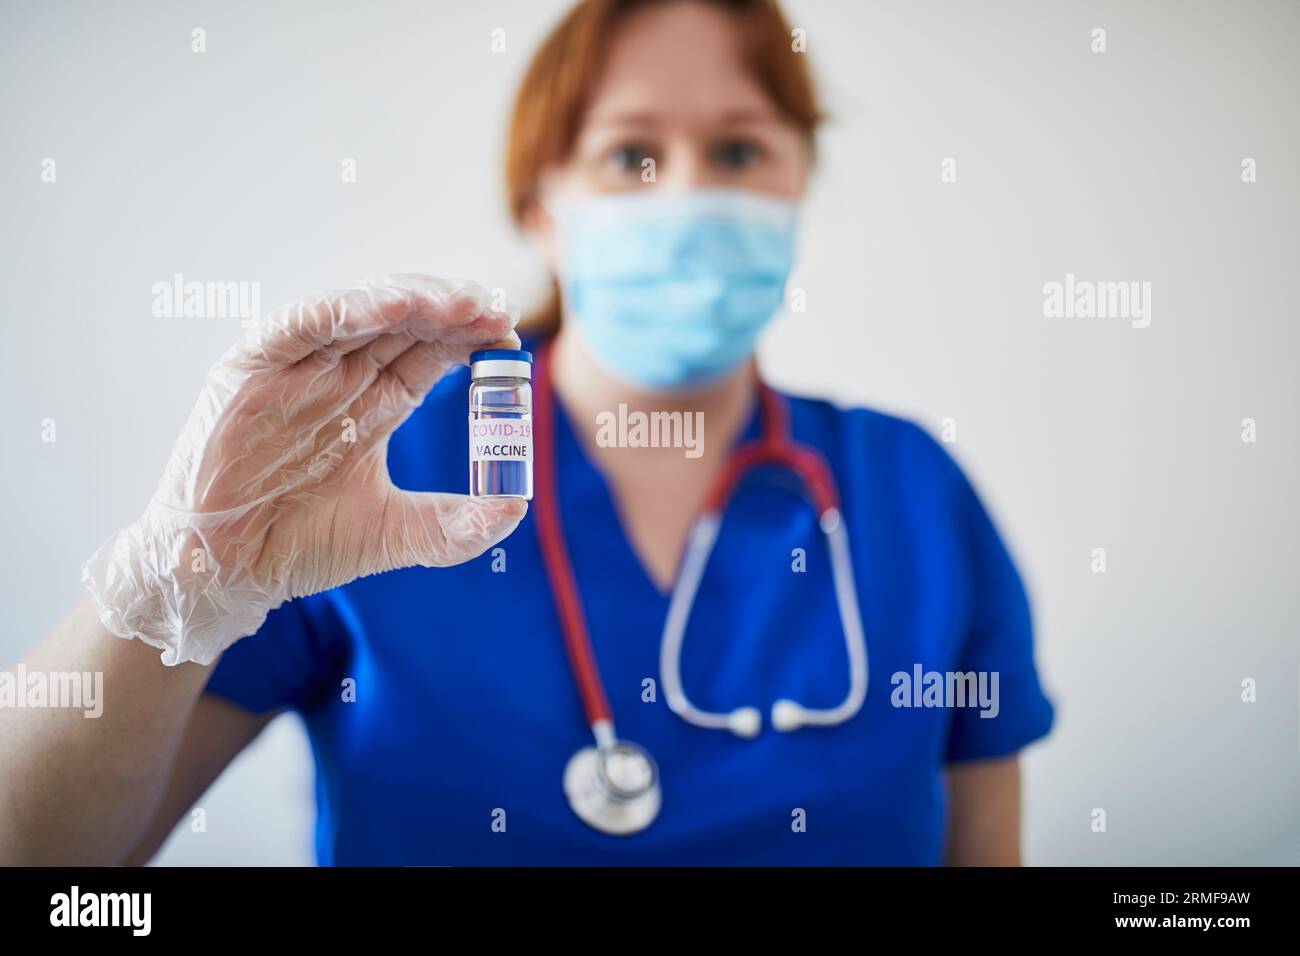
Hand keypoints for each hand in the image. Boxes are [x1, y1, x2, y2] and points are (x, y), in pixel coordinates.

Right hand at [82, 274, 526, 665]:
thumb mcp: (394, 535)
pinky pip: (297, 325)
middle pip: (404, 321)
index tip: (509, 334)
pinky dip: (341, 309)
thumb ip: (455, 527)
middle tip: (493, 308)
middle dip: (450, 309)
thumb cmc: (299, 545)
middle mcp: (339, 374)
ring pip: (358, 311)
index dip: (470, 337)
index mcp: (375, 402)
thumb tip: (516, 508)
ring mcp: (297, 367)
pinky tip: (387, 306)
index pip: (432, 350)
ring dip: (407, 300)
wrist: (224, 573)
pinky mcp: (251, 369)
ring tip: (454, 303)